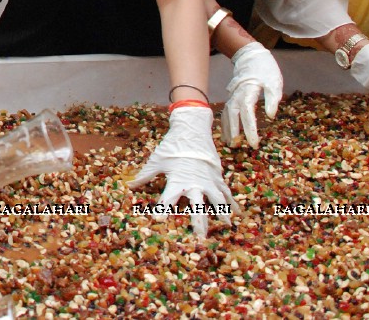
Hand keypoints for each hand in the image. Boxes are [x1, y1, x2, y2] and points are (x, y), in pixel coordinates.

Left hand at [129, 106, 236, 237]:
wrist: (192, 130)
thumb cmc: (173, 147)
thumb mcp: (157, 160)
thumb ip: (145, 175)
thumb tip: (130, 185)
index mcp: (178, 180)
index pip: (168, 199)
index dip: (162, 210)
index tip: (158, 221)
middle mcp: (195, 182)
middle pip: (198, 206)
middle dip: (199, 222)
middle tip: (199, 239)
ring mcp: (209, 180)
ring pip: (218, 200)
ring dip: (222, 214)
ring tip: (225, 228)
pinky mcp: (217, 176)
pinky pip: (226, 192)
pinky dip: (232, 203)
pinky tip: (238, 214)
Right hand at [221, 42, 282, 147]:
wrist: (250, 55)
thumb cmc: (265, 69)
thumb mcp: (274, 81)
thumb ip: (272, 98)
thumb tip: (270, 116)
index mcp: (249, 91)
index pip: (247, 113)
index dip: (250, 129)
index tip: (254, 143)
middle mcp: (237, 94)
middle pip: (233, 115)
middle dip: (234, 131)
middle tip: (236, 146)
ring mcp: (233, 95)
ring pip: (227, 113)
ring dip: (227, 128)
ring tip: (229, 143)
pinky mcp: (232, 96)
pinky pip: (226, 111)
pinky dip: (225, 122)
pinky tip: (226, 132)